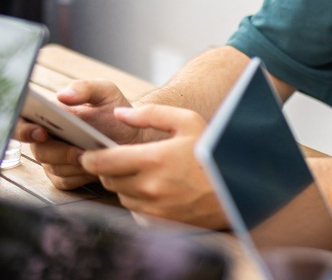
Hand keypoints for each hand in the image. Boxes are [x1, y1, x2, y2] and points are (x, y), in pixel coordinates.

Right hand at [14, 80, 145, 189]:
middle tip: (79, 150)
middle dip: (60, 151)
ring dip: (75, 163)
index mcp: (49, 115)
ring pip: (53, 167)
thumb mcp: (106, 93)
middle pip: (39, 150)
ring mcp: (53, 159)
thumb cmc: (116, 112)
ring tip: (94, 155)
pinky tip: (95, 167)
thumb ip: (85, 88)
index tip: (40, 132)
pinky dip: (81, 175)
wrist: (134, 136)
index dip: (24, 129)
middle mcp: (46, 138)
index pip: (22, 122)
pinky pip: (65, 180)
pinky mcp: (63, 177)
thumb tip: (62, 95)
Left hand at [78, 104, 226, 228]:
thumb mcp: (189, 122)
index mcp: (153, 159)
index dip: (90, 156)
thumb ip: (152, 113)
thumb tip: (118, 114)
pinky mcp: (156, 221)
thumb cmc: (212, 152)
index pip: (101, 161)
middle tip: (120, 158)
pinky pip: (133, 208)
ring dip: (123, 183)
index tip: (89, 152)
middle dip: (108, 168)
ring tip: (144, 171)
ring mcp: (152, 207)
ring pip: (119, 194)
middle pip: (107, 178)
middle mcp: (148, 186)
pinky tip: (156, 187)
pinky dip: (137, 197)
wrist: (237, 190)